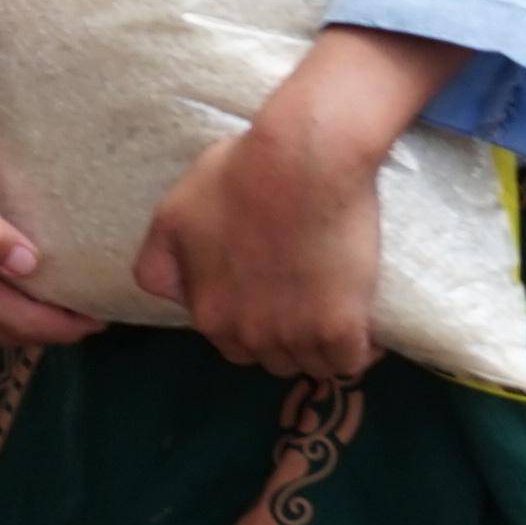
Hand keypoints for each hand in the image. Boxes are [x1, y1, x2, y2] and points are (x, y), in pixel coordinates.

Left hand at [135, 26, 459, 381]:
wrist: (303, 160)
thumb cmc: (238, 176)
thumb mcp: (174, 215)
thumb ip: (161, 264)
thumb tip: (174, 299)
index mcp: (207, 312)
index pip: (230, 345)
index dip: (251, 323)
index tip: (271, 301)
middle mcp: (247, 333)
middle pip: (271, 358)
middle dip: (284, 338)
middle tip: (303, 303)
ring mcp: (294, 334)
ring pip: (311, 364)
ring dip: (321, 347)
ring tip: (333, 313)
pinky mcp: (340, 329)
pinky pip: (350, 363)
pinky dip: (360, 349)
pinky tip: (363, 326)